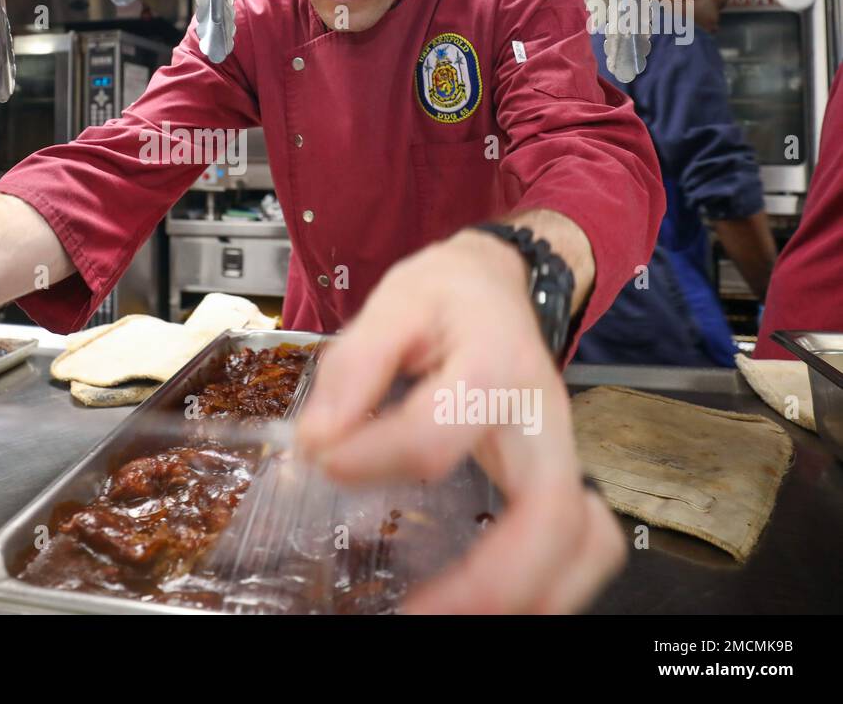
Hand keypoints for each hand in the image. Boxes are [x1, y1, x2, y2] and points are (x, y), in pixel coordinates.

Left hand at [296, 229, 624, 613]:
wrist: (497, 285)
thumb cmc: (445, 297)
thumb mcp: (391, 304)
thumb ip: (351, 370)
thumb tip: (315, 442)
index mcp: (494, 364)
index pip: (437, 432)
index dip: (372, 456)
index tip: (321, 460)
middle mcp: (544, 417)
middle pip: (549, 513)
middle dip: (492, 579)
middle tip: (418, 611)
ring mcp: (562, 452)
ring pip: (586, 543)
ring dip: (534, 595)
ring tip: (455, 617)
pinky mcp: (560, 477)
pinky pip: (582, 547)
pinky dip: (550, 587)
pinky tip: (490, 603)